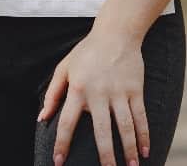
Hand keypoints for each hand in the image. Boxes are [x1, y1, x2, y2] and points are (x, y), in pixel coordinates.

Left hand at [38, 29, 148, 165]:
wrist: (116, 33)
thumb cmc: (87, 52)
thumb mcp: (64, 68)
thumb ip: (52, 94)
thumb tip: (42, 119)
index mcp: (78, 89)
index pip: (67, 122)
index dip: (62, 144)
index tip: (59, 163)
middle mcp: (98, 93)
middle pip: (101, 131)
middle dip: (105, 156)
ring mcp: (119, 92)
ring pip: (124, 127)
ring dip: (128, 149)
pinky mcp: (135, 89)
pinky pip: (140, 116)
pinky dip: (144, 135)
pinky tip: (145, 151)